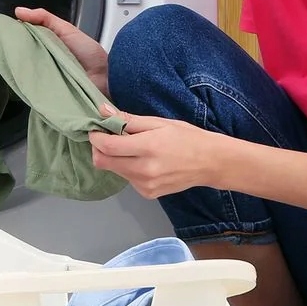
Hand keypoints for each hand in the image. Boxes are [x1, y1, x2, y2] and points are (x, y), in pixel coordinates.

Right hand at [13, 6, 108, 95]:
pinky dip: (30, 85)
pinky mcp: (47, 92)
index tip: (2, 35)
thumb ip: (44, 18)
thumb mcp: (66, 29)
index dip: (14, 37)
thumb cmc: (89, 53)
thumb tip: (19, 11)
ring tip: (13, 66)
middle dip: (15, 54)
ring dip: (22, 70)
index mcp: (47, 44)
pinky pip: (34, 88)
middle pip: (22, 57)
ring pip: (25, 72)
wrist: (105, 77)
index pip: (24, 40)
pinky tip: (24, 81)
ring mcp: (44, 77)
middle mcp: (43, 60)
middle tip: (6, 52)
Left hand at [88, 107, 215, 199]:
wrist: (211, 163)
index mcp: (147, 148)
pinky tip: (144, 161)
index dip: (96, 137)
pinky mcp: (148, 194)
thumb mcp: (159, 122)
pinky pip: (127, 179)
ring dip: (115, 158)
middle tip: (109, 137)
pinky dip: (128, 168)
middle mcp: (144, 171)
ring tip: (132, 148)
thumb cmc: (187, 137)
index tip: (96, 129)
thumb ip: (129, 120)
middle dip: (100, 149)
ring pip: (114, 171)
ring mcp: (145, 186)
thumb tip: (103, 111)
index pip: (108, 147)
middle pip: (103, 163)